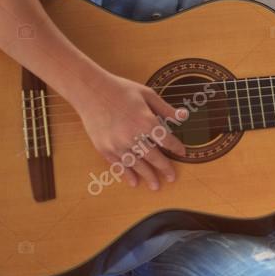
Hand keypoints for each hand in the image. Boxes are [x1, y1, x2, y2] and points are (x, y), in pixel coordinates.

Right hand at [74, 69, 188, 189]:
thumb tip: (184, 116)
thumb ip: (165, 108)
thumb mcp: (147, 94)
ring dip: (147, 176)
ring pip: (136, 164)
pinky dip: (127, 174)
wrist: (90, 91)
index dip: (176, 147)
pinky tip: (133, 182)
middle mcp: (132, 136)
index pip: (166, 140)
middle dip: (164, 168)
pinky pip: (118, 165)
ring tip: (156, 186)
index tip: (182, 153)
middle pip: (153, 157)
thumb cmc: (121, 90)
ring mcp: (117, 144)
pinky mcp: (104, 148)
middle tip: (172, 178)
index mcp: (146, 121)